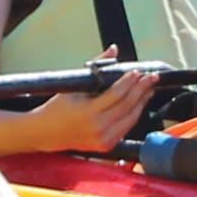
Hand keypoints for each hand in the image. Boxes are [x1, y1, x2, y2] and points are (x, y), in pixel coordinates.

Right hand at [21, 69, 160, 154]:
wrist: (45, 132)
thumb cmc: (57, 107)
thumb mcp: (74, 85)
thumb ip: (96, 66)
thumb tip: (113, 50)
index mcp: (88, 112)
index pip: (116, 94)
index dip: (129, 82)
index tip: (137, 72)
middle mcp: (98, 127)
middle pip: (127, 106)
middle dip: (141, 89)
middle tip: (151, 77)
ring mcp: (103, 139)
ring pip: (131, 118)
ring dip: (142, 102)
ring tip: (149, 88)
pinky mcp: (106, 146)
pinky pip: (126, 128)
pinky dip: (134, 114)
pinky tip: (139, 103)